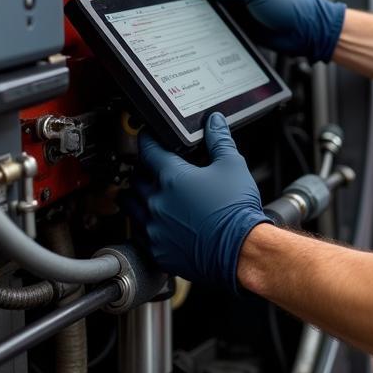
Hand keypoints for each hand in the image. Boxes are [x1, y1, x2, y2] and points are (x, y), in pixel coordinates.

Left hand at [131, 114, 269, 289]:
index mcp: (172, 177)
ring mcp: (154, 228)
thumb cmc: (236, 211)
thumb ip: (219, 140)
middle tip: (150, 166)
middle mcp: (157, 202)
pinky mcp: (157, 251)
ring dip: (136, 197)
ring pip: (131, 207)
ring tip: (146, 194)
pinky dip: (144, 225)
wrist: (240, 251)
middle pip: (136, 178)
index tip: (146, 137)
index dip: (146, 140)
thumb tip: (214, 122)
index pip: (148, 151)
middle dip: (142, 170)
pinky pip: (139, 234)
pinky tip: (154, 223)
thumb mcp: (232, 166)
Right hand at [189, 0, 344, 62]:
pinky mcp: (243, 25)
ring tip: (189, 17)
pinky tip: (204, 30)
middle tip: (180, 3)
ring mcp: (242, 8)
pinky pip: (223, 25)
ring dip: (205, 13)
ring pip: (215, 9)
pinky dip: (214, 27)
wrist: (307, 30)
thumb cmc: (290, 4)